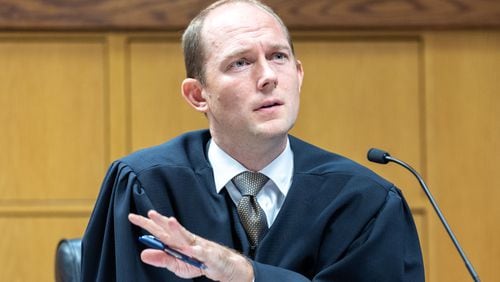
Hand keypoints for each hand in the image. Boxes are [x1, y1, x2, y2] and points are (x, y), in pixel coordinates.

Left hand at [128, 210, 253, 281]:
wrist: (221, 264)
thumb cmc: (198, 262)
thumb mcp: (176, 265)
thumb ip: (161, 258)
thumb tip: (144, 254)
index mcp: (176, 243)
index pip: (158, 231)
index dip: (146, 224)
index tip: (133, 217)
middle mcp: (185, 241)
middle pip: (171, 230)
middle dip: (161, 221)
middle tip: (150, 214)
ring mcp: (197, 246)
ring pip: (186, 237)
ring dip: (179, 229)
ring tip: (170, 222)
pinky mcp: (207, 255)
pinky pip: (202, 253)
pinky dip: (197, 251)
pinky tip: (190, 250)